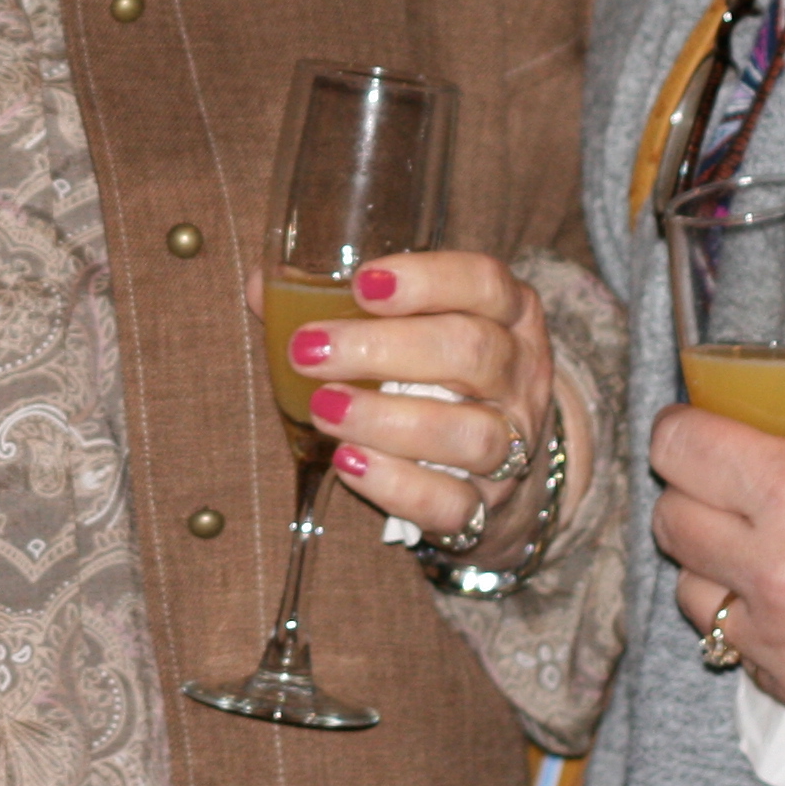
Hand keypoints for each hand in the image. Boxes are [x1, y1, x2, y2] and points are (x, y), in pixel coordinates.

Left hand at [280, 251, 587, 548]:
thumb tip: (265, 288)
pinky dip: (398, 485)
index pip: (485, 282)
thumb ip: (346, 301)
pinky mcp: (488, 506)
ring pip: (469, 433)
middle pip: (470, 352)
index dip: (427, 279)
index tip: (362, 283)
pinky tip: (348, 463)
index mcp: (508, 313)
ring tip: (323, 407)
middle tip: (309, 350)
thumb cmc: (439, 372)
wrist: (495, 461)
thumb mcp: (418, 323)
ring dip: (387, 420)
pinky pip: (452, 503)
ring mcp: (513, 444)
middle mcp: (519, 374)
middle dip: (383, 349)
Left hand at [652, 379, 784, 723]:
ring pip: (692, 594)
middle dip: (696, 494)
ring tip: (767, 550)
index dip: (684, 431)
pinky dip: (758, 626)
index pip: (673, 448)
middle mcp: (776, 573)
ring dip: (717, 565)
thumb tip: (747, 396)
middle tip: (733, 487)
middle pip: (671, 521)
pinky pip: (738, 651)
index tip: (698, 431)